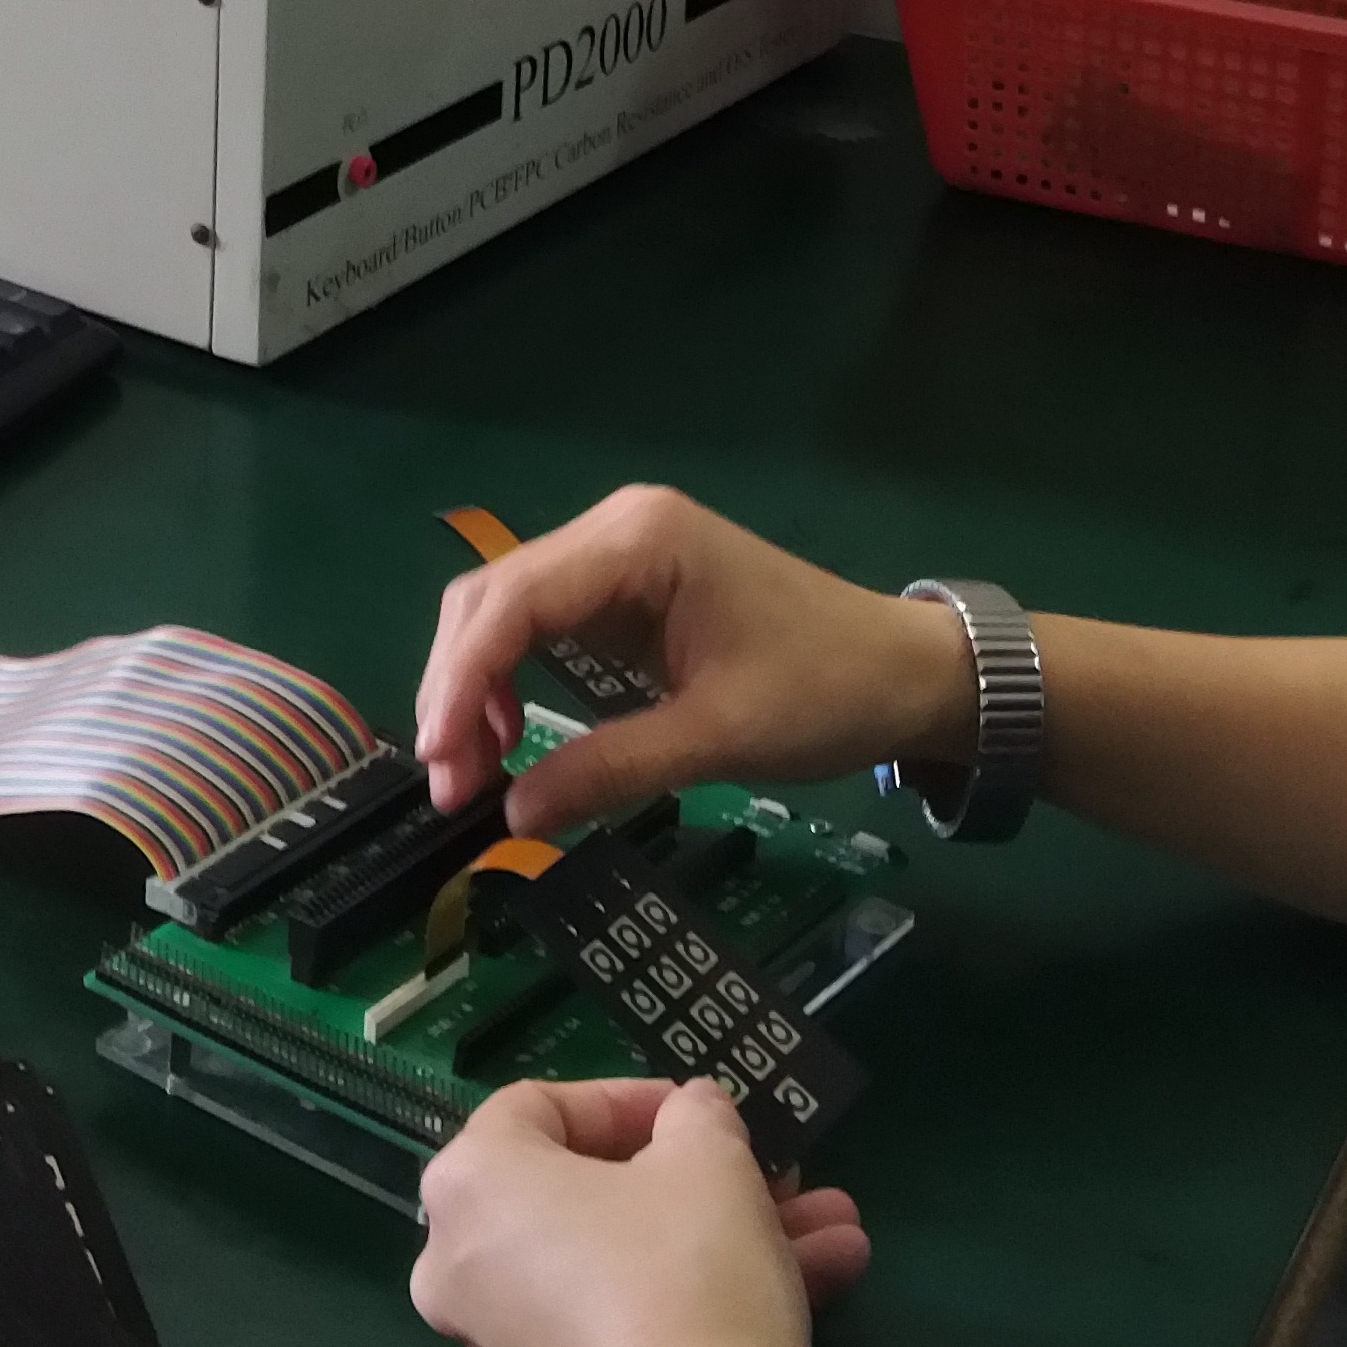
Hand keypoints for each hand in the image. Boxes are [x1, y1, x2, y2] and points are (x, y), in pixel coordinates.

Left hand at [411, 1072, 866, 1346]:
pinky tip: (817, 1282)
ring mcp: (509, 1344)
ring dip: (734, 1236)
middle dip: (709, 1179)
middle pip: (598, 1192)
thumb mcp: (710, 1160)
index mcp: (472, 1186)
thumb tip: (688, 1120)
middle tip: (780, 1172)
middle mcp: (464, 1265)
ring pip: (630, 1260)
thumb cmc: (685, 1278)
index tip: (704, 1112)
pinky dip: (705, 1296)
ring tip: (836, 1229)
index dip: (633, 1099)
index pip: (544, 1106)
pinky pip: (631, 1319)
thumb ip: (695, 1116)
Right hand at [414, 481, 971, 836]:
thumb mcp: (718, 738)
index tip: (440, 759)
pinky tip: (511, 739)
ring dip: (477, 687)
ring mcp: (620, 555)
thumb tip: (512, 818)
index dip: (463, 679)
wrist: (907, 673)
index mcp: (639, 540)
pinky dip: (512, 681)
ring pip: (507, 611)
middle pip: (495, 597)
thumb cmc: (825, 692)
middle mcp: (616, 529)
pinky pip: (544, 627)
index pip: (515, 600)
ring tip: (472, 775)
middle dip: (458, 688)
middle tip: (448, 785)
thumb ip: (611, 769)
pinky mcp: (628, 591)